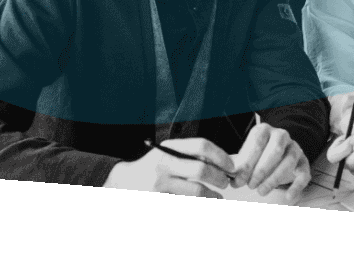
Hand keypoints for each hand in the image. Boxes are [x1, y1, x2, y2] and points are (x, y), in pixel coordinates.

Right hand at [102, 137, 235, 197]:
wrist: (122, 186)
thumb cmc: (149, 170)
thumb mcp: (165, 156)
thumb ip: (188, 157)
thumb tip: (221, 163)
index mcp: (166, 150)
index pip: (200, 146)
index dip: (220, 156)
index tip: (230, 166)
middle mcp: (162, 167)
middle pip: (202, 171)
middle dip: (220, 179)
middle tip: (225, 184)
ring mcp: (159, 187)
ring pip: (197, 193)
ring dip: (213, 197)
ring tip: (217, 198)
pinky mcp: (160, 203)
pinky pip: (187, 205)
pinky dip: (199, 206)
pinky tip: (203, 207)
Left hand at [231, 121, 311, 203]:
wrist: (280, 152)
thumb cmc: (258, 156)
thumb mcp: (246, 156)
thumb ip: (236, 165)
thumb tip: (228, 176)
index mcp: (264, 130)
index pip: (257, 142)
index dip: (247, 163)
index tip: (238, 180)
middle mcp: (281, 135)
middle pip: (275, 150)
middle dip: (261, 171)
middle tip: (250, 186)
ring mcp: (295, 148)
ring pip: (289, 161)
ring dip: (274, 179)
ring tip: (261, 191)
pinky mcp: (304, 163)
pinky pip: (304, 174)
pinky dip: (296, 187)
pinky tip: (288, 197)